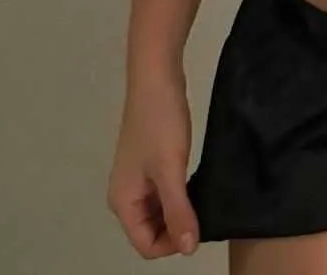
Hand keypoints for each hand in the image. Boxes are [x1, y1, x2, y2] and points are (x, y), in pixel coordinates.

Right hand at [107, 72, 199, 259]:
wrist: (156, 76)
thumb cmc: (160, 123)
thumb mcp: (171, 170)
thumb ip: (178, 211)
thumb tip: (188, 251)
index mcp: (123, 202)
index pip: (146, 245)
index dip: (173, 243)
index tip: (197, 224)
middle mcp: (126, 195)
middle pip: (152, 231)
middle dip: (176, 227)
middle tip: (203, 210)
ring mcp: (138, 178)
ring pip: (160, 211)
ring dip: (180, 210)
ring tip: (202, 196)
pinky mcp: (151, 163)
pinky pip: (164, 192)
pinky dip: (180, 193)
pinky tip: (197, 182)